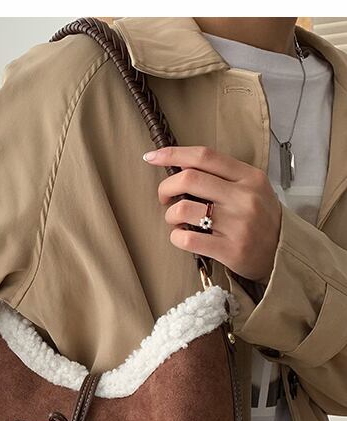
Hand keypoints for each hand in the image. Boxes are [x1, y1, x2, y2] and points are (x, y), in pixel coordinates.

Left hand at [143, 146, 281, 283]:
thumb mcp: (252, 188)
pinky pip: (187, 239)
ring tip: (176, 221)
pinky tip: (182, 236)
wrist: (282, 253)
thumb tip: (181, 168)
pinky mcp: (230, 249)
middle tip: (164, 197)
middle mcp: (244, 197)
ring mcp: (237, 224)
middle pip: (189, 179)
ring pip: (183, 209)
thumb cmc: (260, 218)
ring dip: (170, 215)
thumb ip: (223, 177)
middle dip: (166, 188)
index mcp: (249, 177)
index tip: (152, 157)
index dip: (173, 154)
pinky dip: (176, 237)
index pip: (205, 156)